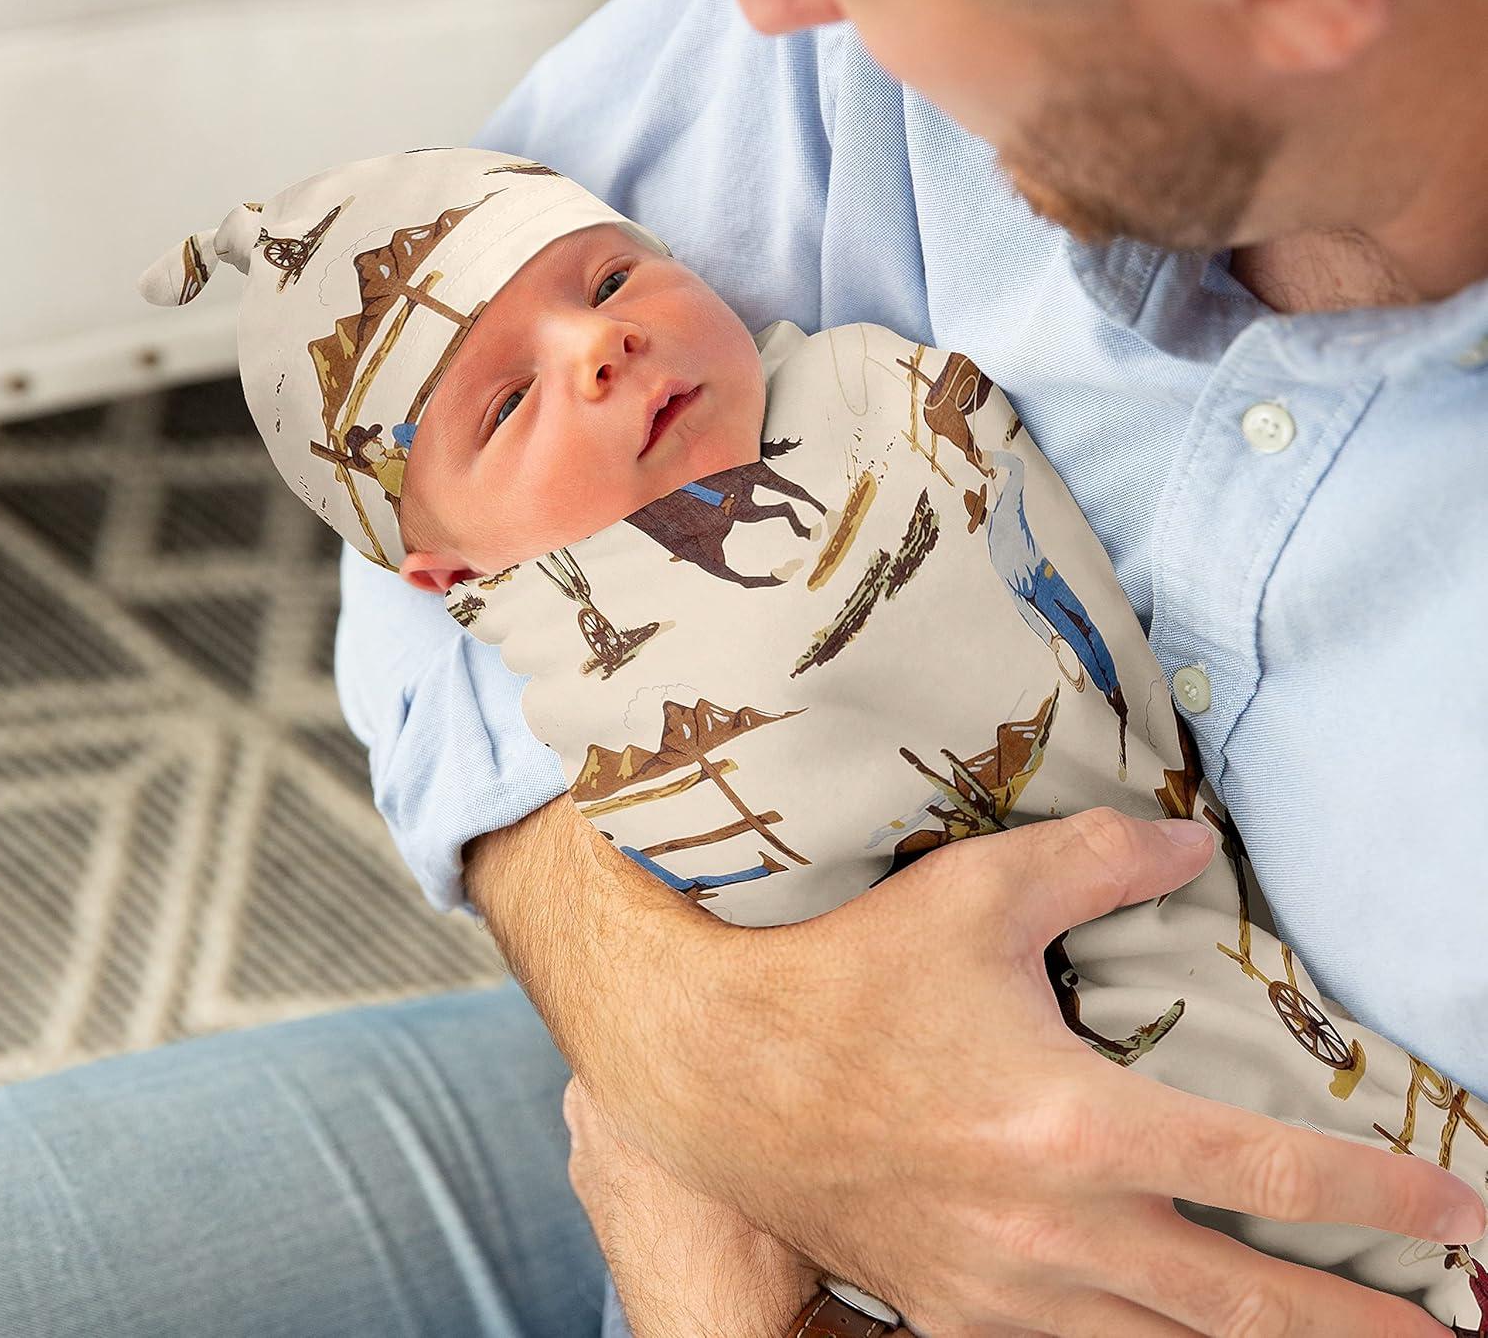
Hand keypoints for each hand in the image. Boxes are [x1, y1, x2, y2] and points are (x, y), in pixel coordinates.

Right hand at [595, 810, 1483, 1335]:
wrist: (720, 1075)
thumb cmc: (847, 978)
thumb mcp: (972, 894)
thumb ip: (1096, 859)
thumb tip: (1196, 845)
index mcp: (1076, 1123)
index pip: (1266, 1168)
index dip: (1377, 1193)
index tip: (1458, 1213)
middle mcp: (1057, 1230)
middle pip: (1247, 1305)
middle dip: (1362, 1330)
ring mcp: (1005, 1292)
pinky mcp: (954, 1316)